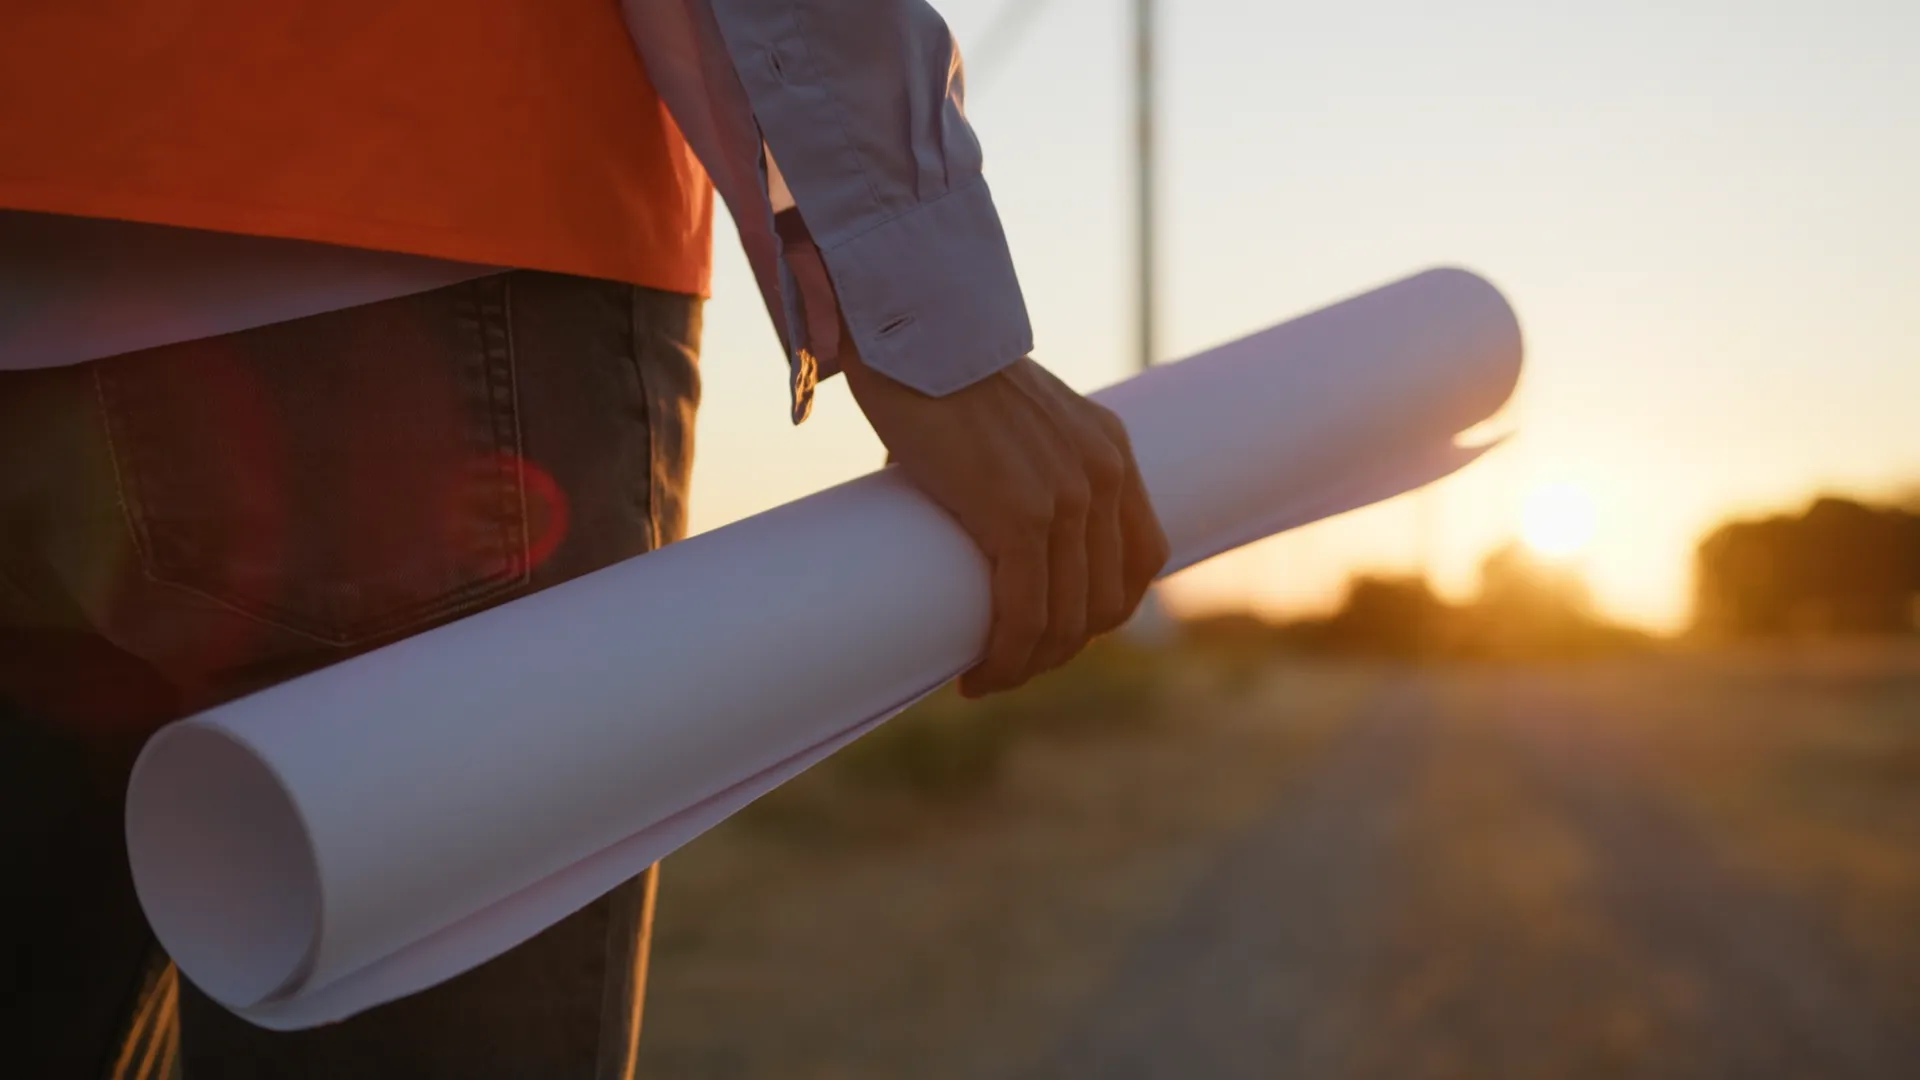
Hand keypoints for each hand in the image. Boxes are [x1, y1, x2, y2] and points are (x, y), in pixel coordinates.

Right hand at [843, 350, 1168, 697]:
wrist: (912, 333)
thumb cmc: (939, 376)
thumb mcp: (1011, 421)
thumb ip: (1017, 463)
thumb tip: (974, 513)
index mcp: (1110, 451)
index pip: (1140, 560)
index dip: (1101, 610)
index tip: (1052, 631)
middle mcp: (1103, 474)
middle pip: (1106, 601)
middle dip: (1061, 648)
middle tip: (1008, 664)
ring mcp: (1067, 496)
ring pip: (1067, 618)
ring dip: (1029, 665)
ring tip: (988, 678)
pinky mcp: (1020, 514)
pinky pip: (1026, 613)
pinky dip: (1006, 657)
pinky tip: (978, 676)